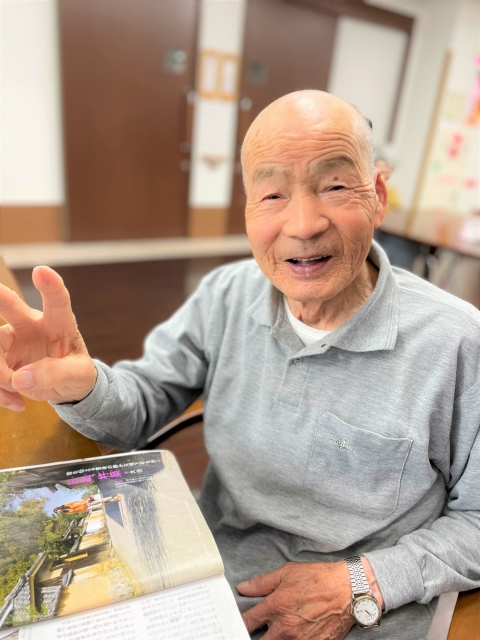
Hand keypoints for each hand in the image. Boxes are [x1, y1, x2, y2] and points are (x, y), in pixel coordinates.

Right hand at [0, 266, 96, 410]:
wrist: (66, 385)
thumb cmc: (76, 372)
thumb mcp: (78, 375)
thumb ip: (56, 373)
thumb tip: (21, 377)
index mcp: (60, 323)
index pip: (58, 301)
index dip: (51, 286)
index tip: (41, 272)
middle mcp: (31, 325)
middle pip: (11, 307)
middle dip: (0, 297)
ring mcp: (11, 340)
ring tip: (19, 393)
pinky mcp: (0, 358)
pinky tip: (17, 402)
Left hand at [238, 561, 353, 639]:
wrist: (350, 590)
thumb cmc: (319, 578)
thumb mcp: (288, 573)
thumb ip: (262, 583)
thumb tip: (243, 588)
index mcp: (276, 607)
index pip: (248, 622)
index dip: (239, 624)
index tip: (235, 625)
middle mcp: (285, 628)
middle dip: (255, 638)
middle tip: (254, 633)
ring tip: (276, 633)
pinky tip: (294, 635)